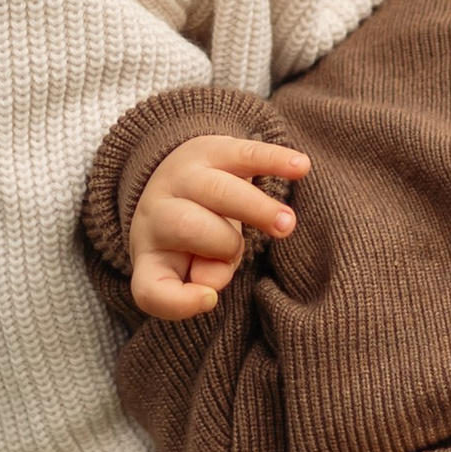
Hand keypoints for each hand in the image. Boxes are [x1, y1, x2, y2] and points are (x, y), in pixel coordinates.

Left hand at [127, 133, 310, 320]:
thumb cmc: (193, 240)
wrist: (176, 180)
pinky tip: (301, 168)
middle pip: (186, 225)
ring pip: (217, 190)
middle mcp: (158, 211)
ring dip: (256, 209)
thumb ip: (203, 280)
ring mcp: (183, 176)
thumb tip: (210, 283)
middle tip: (243, 253)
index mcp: (150, 253)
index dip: (178, 301)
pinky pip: (244, 153)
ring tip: (287, 225)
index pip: (150, 287)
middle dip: (224, 243)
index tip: (210, 299)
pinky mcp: (213, 150)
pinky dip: (273, 161)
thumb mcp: (191, 268)